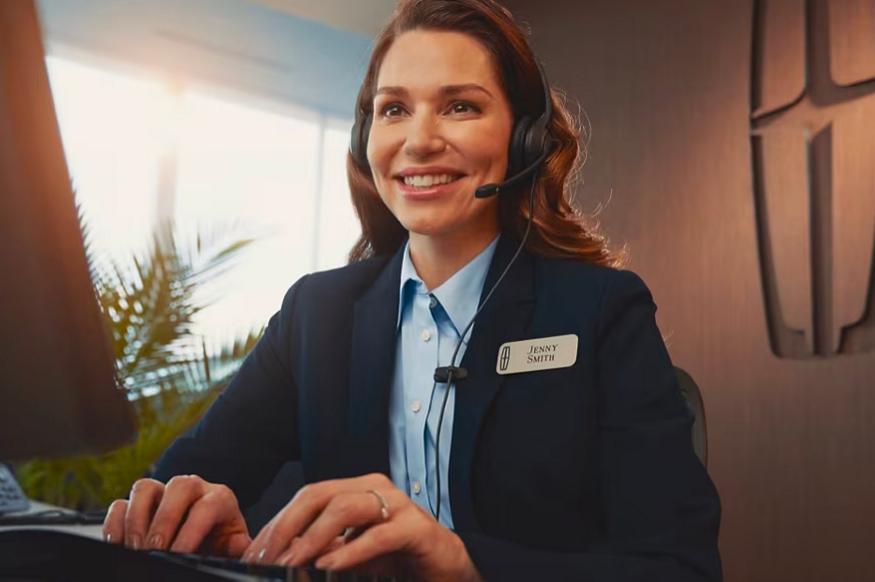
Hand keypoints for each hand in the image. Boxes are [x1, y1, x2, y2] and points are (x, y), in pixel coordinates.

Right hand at [103, 475, 250, 555]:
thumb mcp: (232, 545)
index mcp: (219, 498)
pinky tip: (118, 544)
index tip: (180, 554)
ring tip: (135, 548)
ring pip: (146, 487)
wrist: (206, 539)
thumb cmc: (219, 542)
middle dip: (164, 520)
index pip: (207, 506)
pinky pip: (121, 502)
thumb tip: (242, 549)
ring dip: (137, 519)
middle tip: (154, 550)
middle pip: (179, 486)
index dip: (192, 530)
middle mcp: (192, 488)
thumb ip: (237, 547)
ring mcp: (163, 493)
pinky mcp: (139, 503)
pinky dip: (115, 523)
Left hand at [242, 473, 481, 580]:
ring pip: (344, 508)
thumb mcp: (353, 551)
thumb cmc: (399, 557)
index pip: (308, 496)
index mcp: (357, 489)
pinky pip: (378, 535)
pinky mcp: (416, 528)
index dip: (278, 522)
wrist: (448, 569)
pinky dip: (350, 551)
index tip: (255, 552)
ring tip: (290, 563)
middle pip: (319, 495)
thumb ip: (324, 549)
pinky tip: (329, 565)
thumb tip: (280, 559)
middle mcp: (375, 488)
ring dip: (311, 538)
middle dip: (286, 526)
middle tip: (264, 558)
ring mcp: (397, 504)